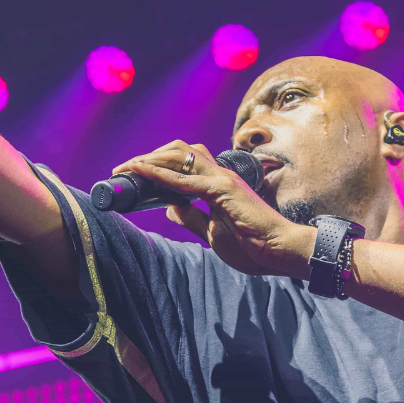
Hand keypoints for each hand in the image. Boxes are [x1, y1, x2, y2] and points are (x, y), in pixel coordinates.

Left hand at [114, 143, 316, 277]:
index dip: (158, 164)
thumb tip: (169, 207)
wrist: (279, 250)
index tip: (134, 175)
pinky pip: (184, 179)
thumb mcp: (212, 232)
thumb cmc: (252, 245)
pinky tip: (141, 171)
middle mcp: (219, 175)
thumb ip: (191, 217)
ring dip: (150, 159)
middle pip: (179, 151)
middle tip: (124, 169)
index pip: (184, 163)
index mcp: (218, 184)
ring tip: (126, 168)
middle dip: (149, 156)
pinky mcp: (221, 190)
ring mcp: (221, 179)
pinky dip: (159, 173)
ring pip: (179, 157)